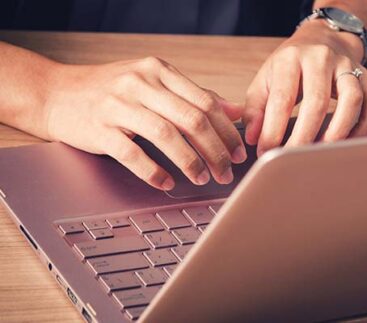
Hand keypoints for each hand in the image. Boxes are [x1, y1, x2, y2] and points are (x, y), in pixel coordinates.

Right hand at [42, 57, 246, 189]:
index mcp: (159, 70)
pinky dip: (153, 172)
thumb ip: (193, 95)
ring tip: (201, 178)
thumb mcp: (153, 83)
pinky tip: (166, 182)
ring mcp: (117, 105)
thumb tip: (236, 111)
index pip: (205, 102)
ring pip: (166, 136)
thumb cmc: (110, 90)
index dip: (227, 131)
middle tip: (225, 172)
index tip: (239, 152)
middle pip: (191, 119)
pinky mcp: (99, 128)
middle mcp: (140, 83)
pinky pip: (133, 154)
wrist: (54, 93)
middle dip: (215, 151)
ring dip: (190, 162)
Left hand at [242, 19, 366, 155]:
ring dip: (339, 131)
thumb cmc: (291, 65)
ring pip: (352, 100)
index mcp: (291, 58)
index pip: (283, 97)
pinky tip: (349, 144)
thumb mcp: (265, 79)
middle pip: (317, 101)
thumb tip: (254, 138)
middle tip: (294, 158)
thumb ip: (255, 108)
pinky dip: (364, 128)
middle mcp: (322, 59)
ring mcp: (348, 67)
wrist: (322, 40)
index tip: (266, 150)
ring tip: (324, 152)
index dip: (273, 128)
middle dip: (305, 135)